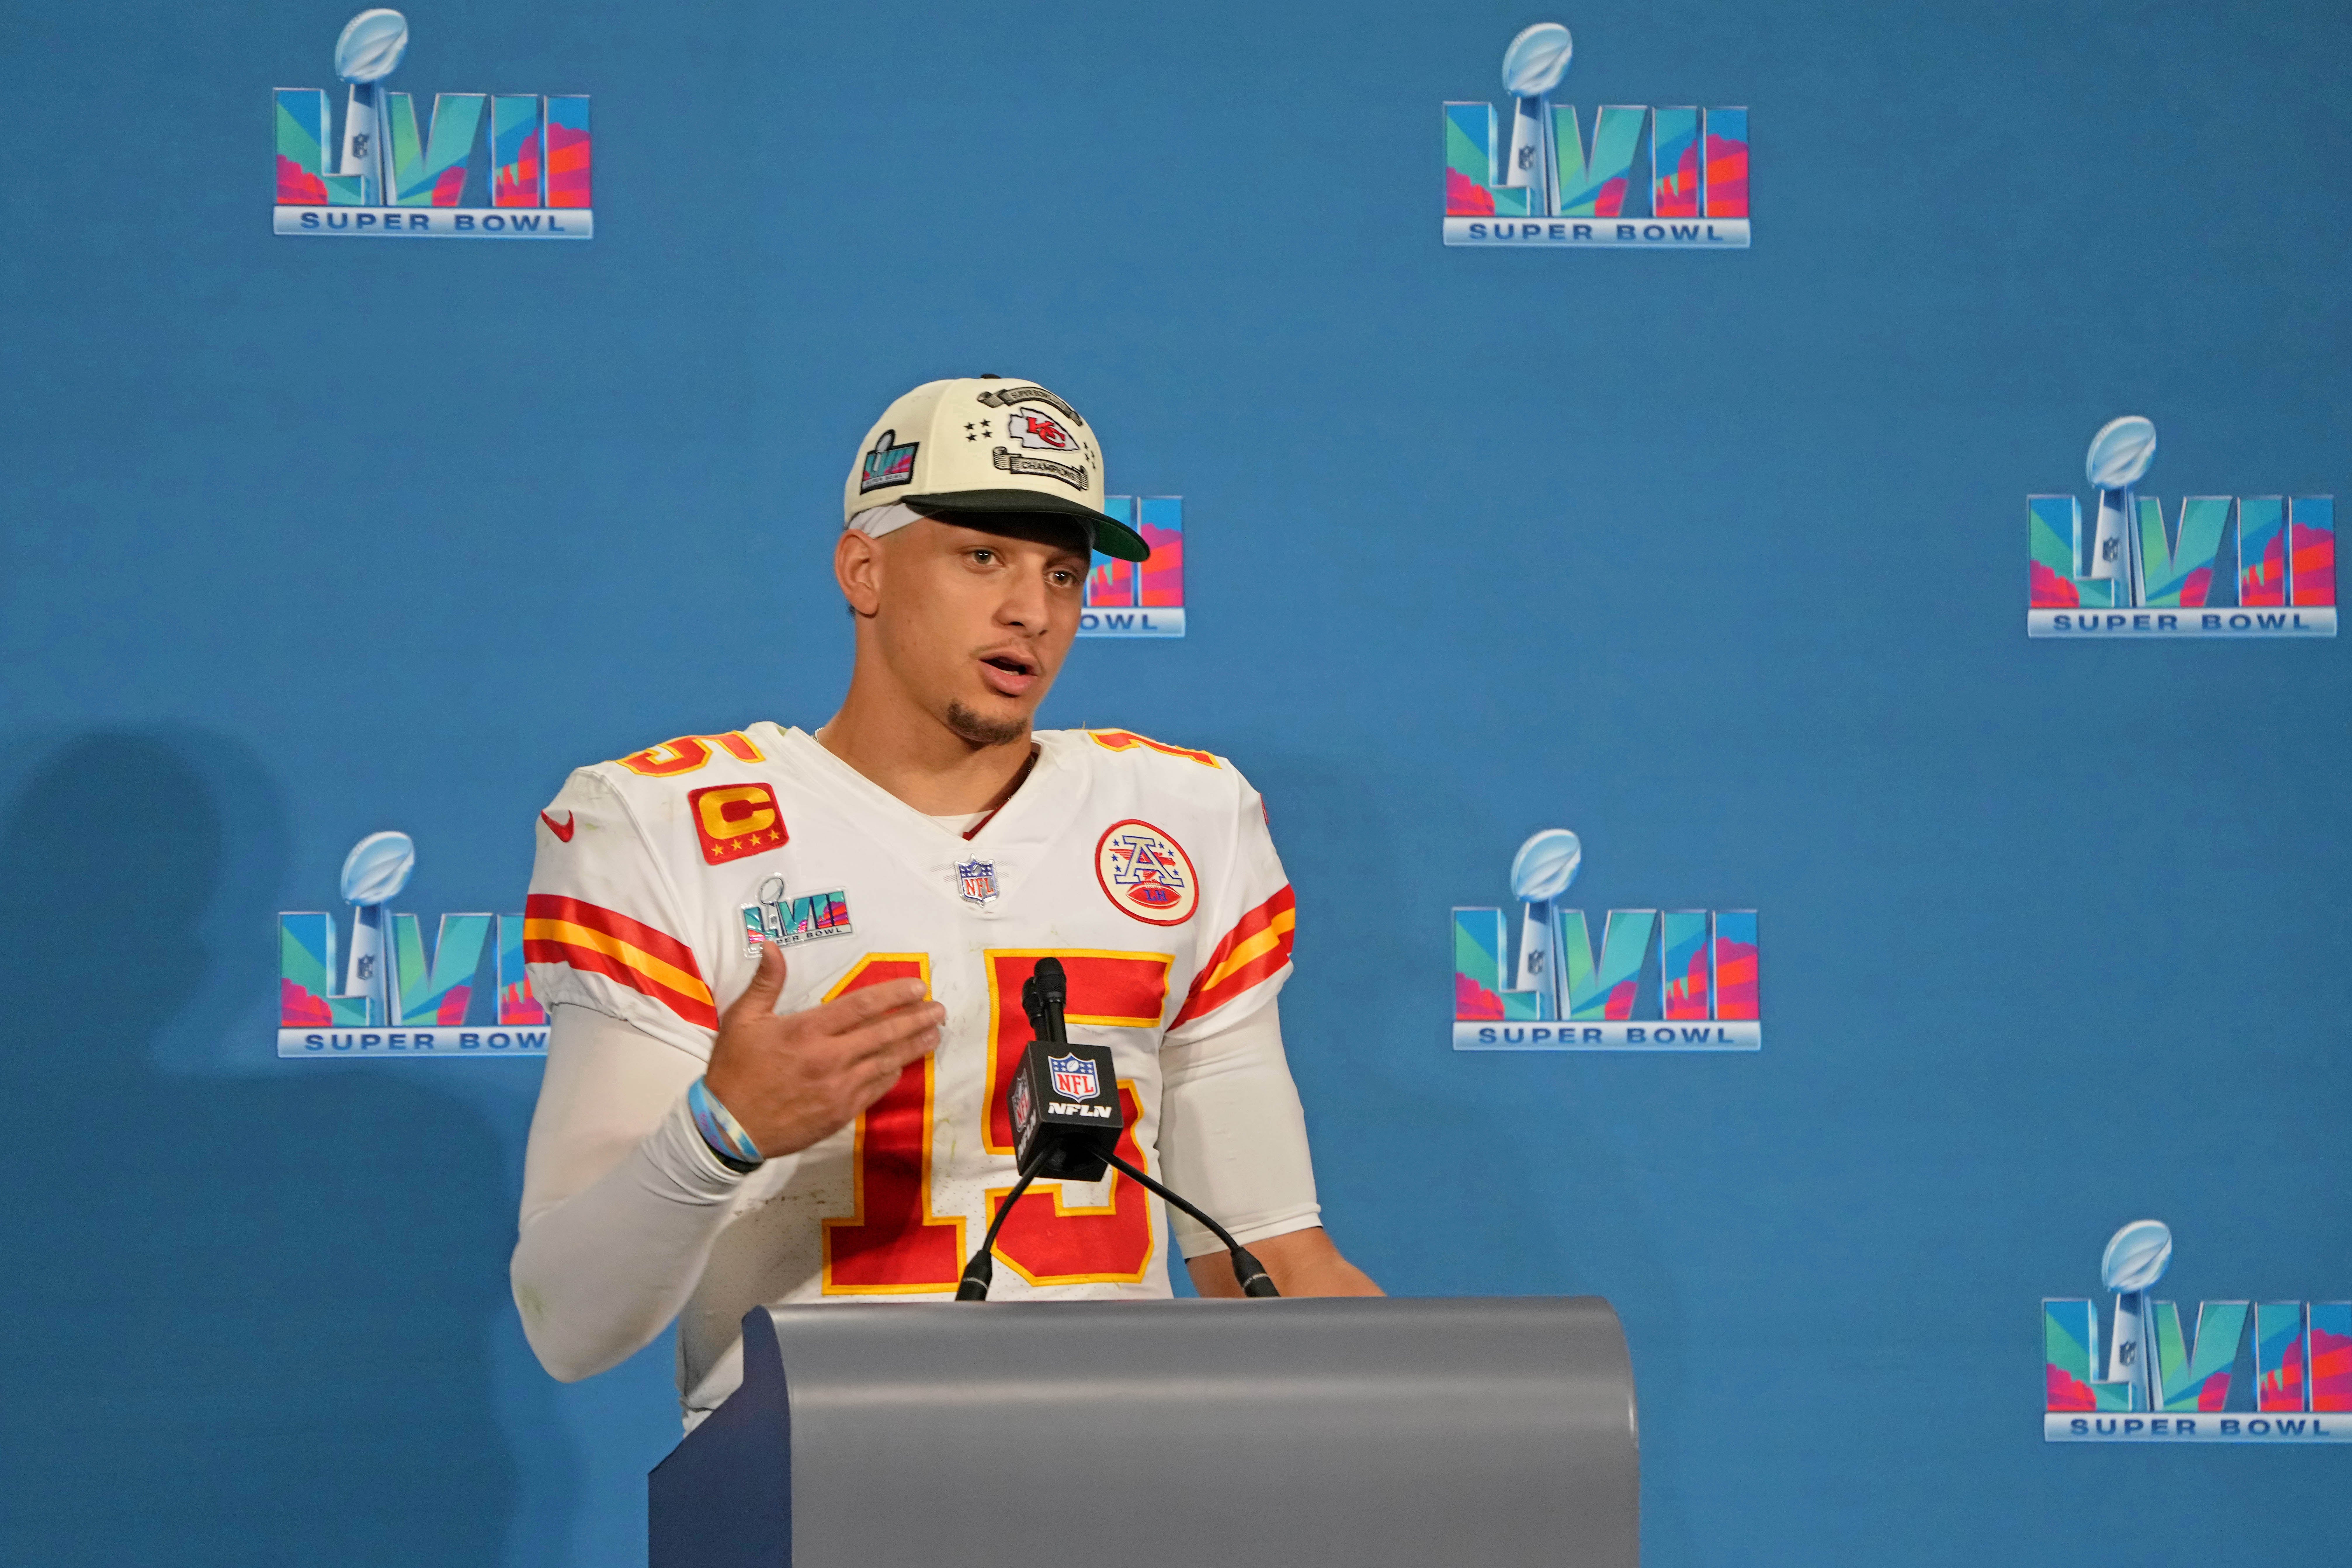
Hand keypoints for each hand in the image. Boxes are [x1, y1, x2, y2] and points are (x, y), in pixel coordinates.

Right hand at [702, 942, 944, 1158]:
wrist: (728, 1129)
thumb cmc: (734, 1071)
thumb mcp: (742, 1020)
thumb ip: (765, 983)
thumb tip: (771, 946)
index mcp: (808, 1031)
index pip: (862, 1005)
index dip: (895, 994)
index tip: (919, 987)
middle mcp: (830, 1058)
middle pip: (884, 1033)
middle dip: (916, 1019)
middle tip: (940, 1010)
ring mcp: (839, 1088)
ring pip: (887, 1062)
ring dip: (913, 1047)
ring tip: (934, 1035)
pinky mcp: (841, 1113)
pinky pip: (875, 1089)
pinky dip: (892, 1075)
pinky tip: (903, 1065)